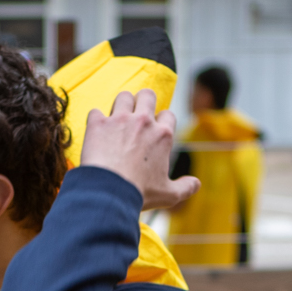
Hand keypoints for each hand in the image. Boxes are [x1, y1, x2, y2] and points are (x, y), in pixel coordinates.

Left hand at [78, 89, 199, 210]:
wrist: (110, 191)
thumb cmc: (140, 193)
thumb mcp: (168, 194)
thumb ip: (184, 188)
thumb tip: (196, 184)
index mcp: (162, 135)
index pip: (168, 114)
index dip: (161, 121)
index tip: (155, 131)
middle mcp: (143, 121)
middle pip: (147, 95)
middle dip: (143, 101)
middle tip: (136, 114)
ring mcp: (119, 119)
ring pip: (123, 96)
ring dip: (120, 105)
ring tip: (116, 119)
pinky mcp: (98, 123)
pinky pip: (95, 111)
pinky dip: (95, 120)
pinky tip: (96, 131)